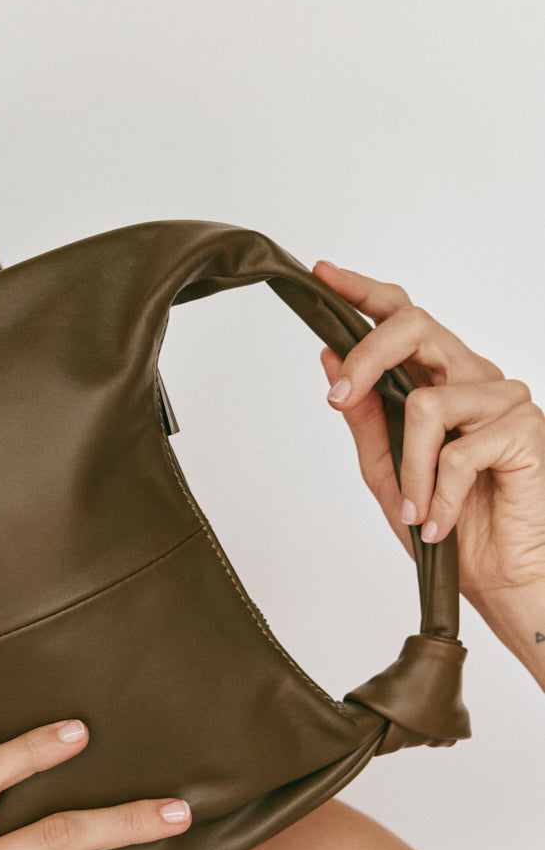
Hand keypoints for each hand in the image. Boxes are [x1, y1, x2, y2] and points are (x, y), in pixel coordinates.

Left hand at [312, 258, 544, 607]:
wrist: (494, 576)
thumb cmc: (442, 522)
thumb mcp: (384, 470)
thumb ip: (362, 414)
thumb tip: (330, 359)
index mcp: (438, 378)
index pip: (403, 318)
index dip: (364, 292)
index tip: (324, 273)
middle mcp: (471, 376)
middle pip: (415, 327)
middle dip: (368, 358)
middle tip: (340, 398)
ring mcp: (503, 398)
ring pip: (427, 404)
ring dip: (409, 470)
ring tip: (414, 512)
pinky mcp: (525, 428)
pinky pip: (459, 450)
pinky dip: (438, 493)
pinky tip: (440, 522)